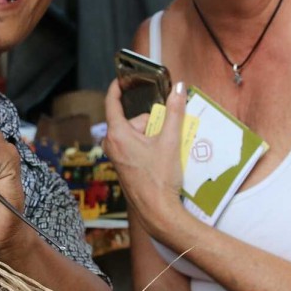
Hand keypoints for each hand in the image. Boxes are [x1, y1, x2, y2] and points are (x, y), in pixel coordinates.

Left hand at [102, 80, 187, 239]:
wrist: (157, 210)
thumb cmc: (160, 178)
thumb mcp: (170, 141)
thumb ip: (174, 112)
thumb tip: (178, 89)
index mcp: (117, 134)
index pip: (112, 103)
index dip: (117, 88)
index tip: (123, 79)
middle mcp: (112, 144)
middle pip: (132, 121)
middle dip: (151, 122)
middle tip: (166, 133)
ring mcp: (116, 156)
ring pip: (135, 134)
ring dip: (152, 135)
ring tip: (166, 149)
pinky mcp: (123, 166)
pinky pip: (135, 146)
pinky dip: (148, 146)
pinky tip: (161, 157)